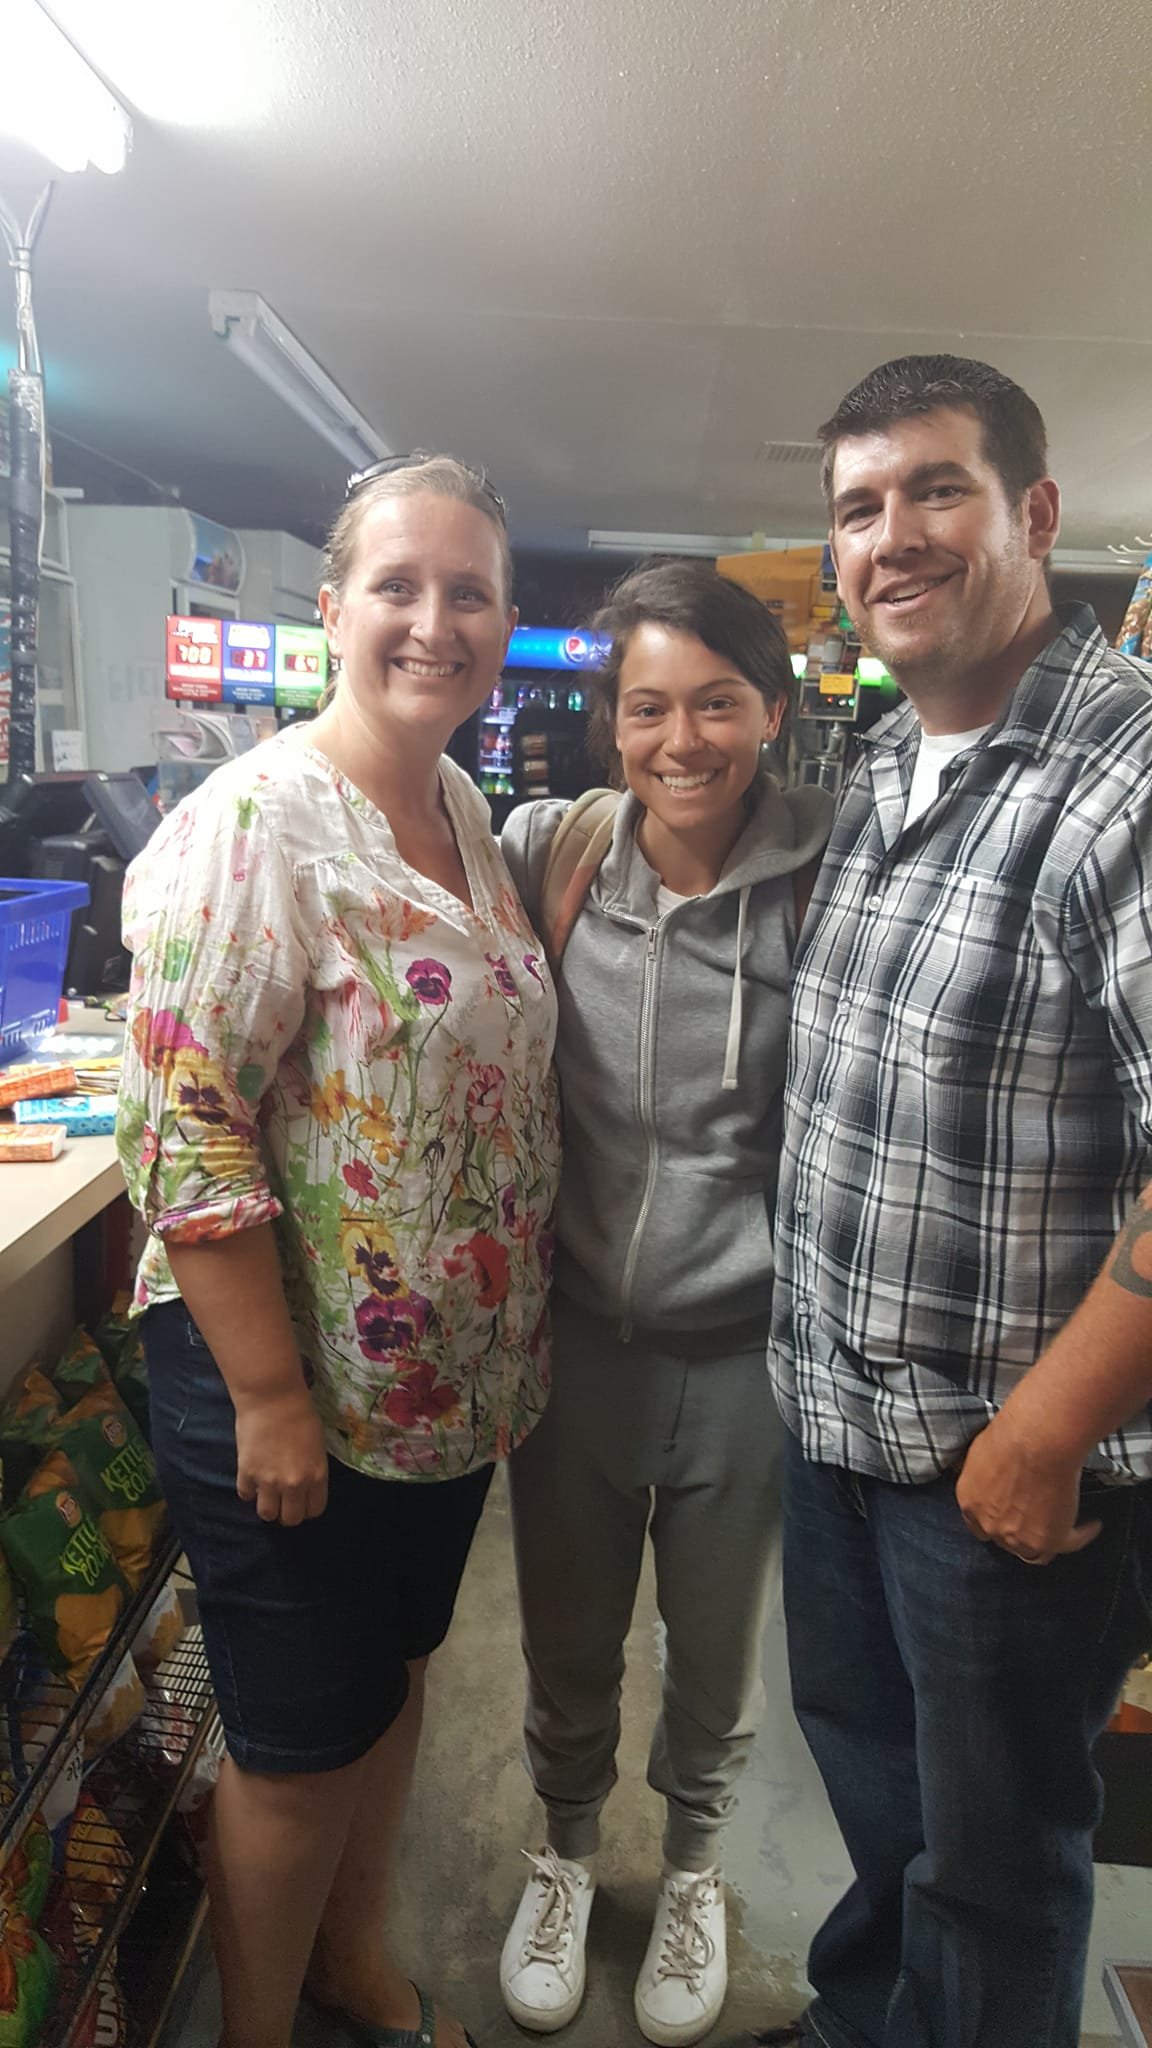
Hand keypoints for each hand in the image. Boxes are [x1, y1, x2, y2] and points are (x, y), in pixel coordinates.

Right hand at [234, 1387, 329, 1525]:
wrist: (272, 1397)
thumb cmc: (300, 1413)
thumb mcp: (318, 1444)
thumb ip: (313, 1469)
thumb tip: (306, 1484)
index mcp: (317, 1476)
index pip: (314, 1510)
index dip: (307, 1508)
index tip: (302, 1502)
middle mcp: (294, 1484)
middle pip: (291, 1518)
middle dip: (287, 1513)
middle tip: (283, 1502)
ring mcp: (269, 1481)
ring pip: (267, 1514)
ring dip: (267, 1506)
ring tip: (266, 1494)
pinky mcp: (247, 1474)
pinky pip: (246, 1495)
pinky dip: (248, 1490)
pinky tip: (251, 1479)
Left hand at [955, 1406, 1100, 1564]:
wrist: (1038, 1440)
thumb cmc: (1012, 1434)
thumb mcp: (982, 1450)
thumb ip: (982, 1471)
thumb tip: (989, 1470)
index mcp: (970, 1501)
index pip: (978, 1525)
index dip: (995, 1521)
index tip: (1008, 1516)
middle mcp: (991, 1525)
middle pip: (1006, 1541)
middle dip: (1020, 1532)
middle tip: (1038, 1520)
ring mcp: (1020, 1538)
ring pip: (1034, 1552)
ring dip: (1048, 1539)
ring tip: (1063, 1527)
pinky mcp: (1051, 1540)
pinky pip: (1071, 1543)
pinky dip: (1082, 1534)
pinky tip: (1091, 1525)